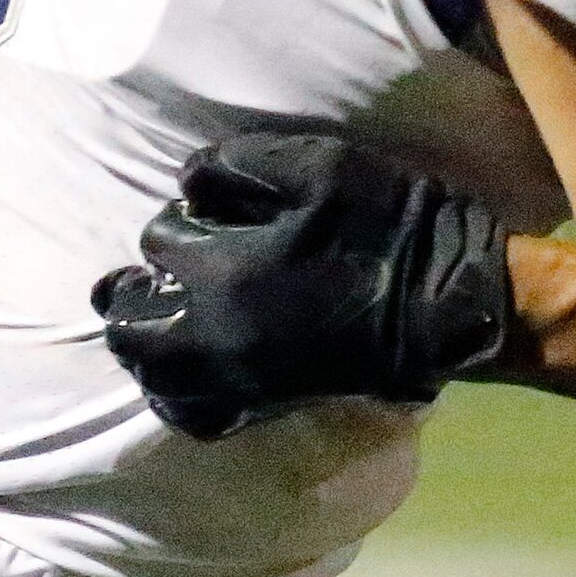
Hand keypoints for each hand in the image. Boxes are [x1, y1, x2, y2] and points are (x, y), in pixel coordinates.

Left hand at [93, 134, 515, 440]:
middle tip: (161, 268)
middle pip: (129, 322)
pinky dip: (175, 391)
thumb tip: (191, 181)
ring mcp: (236, 378)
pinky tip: (190, 367)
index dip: (181, 217)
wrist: (446, 303)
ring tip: (167, 314)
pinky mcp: (260, 404)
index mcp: (223, 272)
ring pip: (150, 373)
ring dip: (146, 340)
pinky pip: (189, 413)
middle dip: (133, 290)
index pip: (160, 240)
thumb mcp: (321, 164)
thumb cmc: (388, 224)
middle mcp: (213, 337)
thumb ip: (241, 162)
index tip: (209, 211)